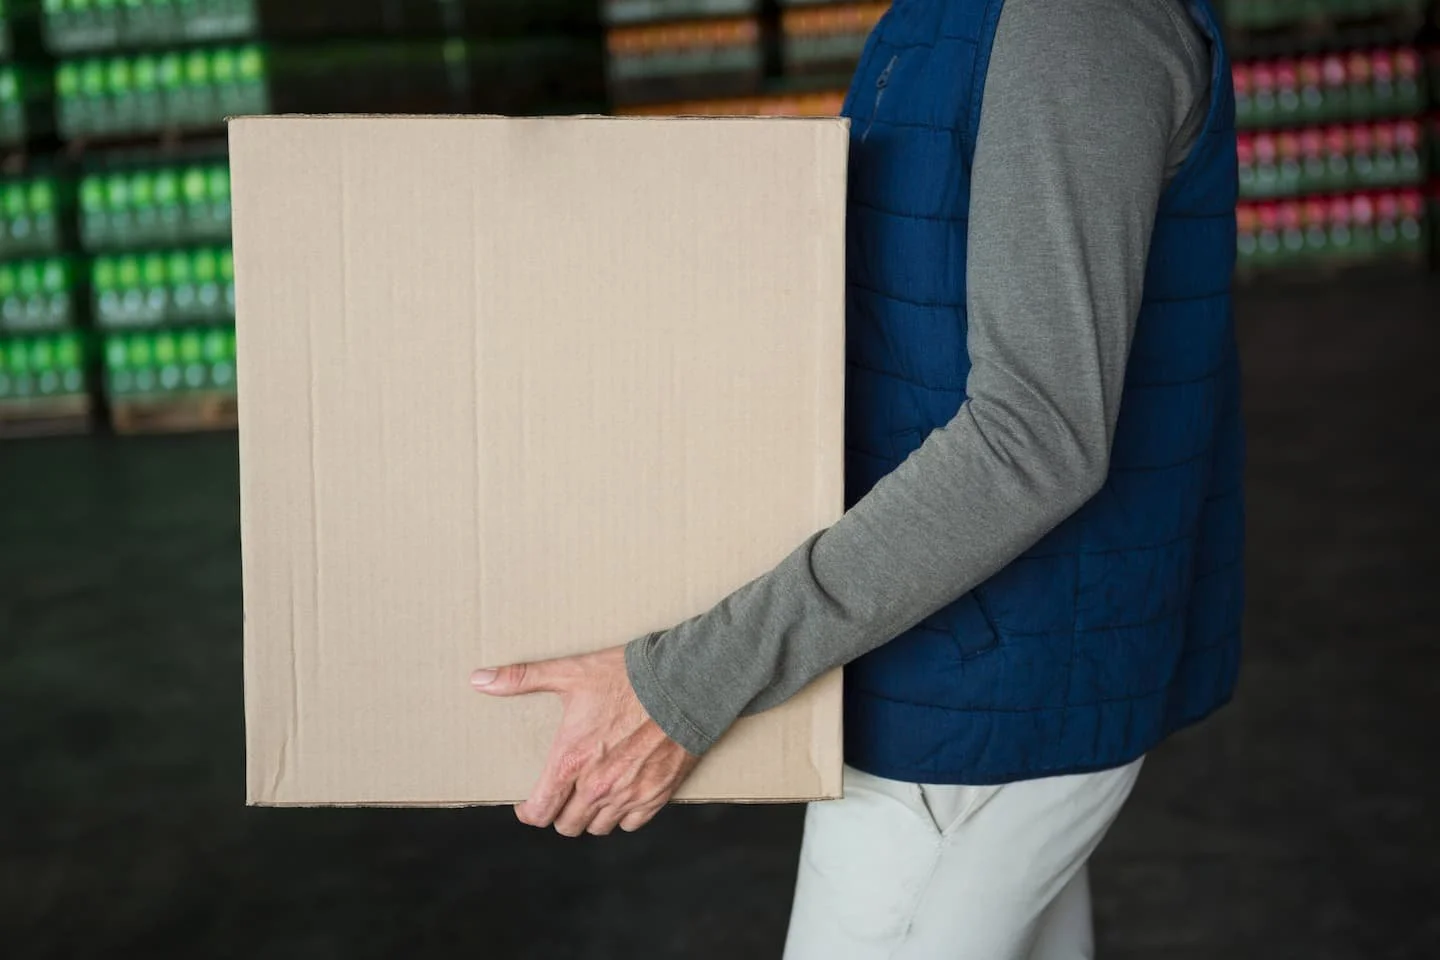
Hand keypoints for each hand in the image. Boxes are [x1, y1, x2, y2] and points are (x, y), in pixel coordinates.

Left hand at [470, 645, 699, 835]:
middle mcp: (597, 786)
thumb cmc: (627, 677)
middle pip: (567, 825)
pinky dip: (624, 815)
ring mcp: (629, 794)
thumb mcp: (571, 673)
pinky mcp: (657, 795)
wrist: (684, 682)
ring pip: (598, 827)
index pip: (539, 812)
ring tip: (590, 795)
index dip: (529, 812)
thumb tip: (478, 679)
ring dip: (591, 815)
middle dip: (560, 812)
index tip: (528, 802)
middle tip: (562, 794)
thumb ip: (522, 678)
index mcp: (570, 761)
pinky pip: (632, 823)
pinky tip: (621, 795)